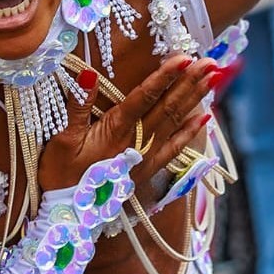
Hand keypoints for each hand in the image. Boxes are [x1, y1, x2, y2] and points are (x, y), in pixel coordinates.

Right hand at [38, 55, 214, 193]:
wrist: (70, 215)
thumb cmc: (60, 175)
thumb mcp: (62, 141)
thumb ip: (77, 107)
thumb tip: (87, 74)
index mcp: (115, 130)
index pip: (144, 96)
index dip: (165, 76)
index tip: (184, 58)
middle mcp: (137, 141)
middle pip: (167, 106)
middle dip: (189, 81)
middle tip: (210, 61)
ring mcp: (146, 156)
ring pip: (175, 121)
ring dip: (194, 97)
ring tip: (212, 77)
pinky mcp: (148, 169)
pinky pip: (175, 147)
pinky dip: (191, 130)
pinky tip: (204, 116)